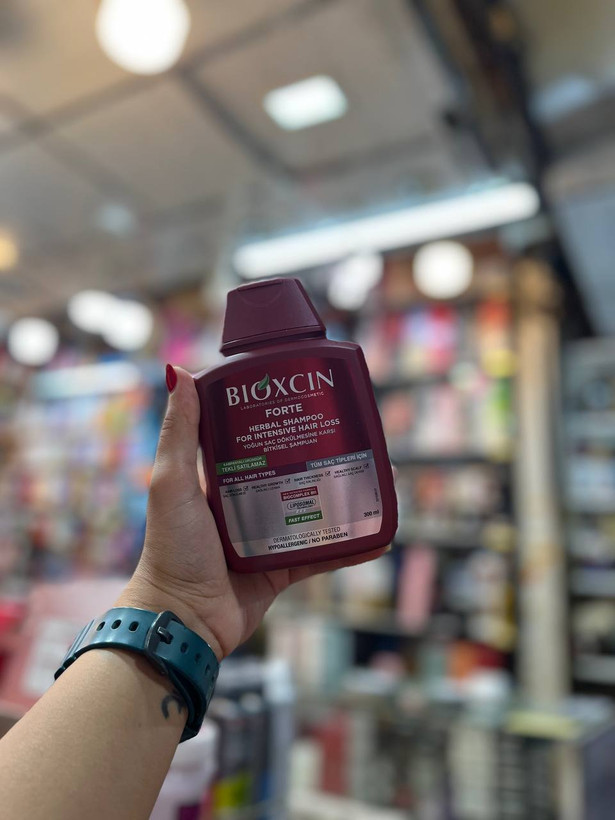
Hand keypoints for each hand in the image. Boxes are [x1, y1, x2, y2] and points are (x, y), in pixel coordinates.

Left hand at [117, 365, 387, 659]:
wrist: (183, 619)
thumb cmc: (172, 548)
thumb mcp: (173, 483)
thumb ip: (179, 433)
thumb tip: (180, 372)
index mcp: (222, 477)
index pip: (256, 437)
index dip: (282, 417)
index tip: (311, 398)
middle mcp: (246, 501)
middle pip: (293, 470)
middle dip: (324, 454)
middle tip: (355, 436)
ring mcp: (267, 535)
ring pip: (314, 508)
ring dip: (345, 496)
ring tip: (376, 477)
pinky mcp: (282, 568)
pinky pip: (323, 553)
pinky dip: (350, 546)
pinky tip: (379, 536)